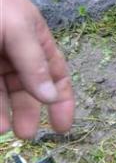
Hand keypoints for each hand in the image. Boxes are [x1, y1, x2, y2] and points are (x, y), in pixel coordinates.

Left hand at [0, 0, 72, 139]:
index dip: (62, 101)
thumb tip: (51, 96)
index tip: (62, 128)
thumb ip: (34, 62)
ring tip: (0, 129)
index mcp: (33, 39)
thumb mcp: (16, 27)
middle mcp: (12, 52)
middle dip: (27, 112)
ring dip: (1, 111)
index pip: (55, 74)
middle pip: (25, 89)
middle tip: (25, 135)